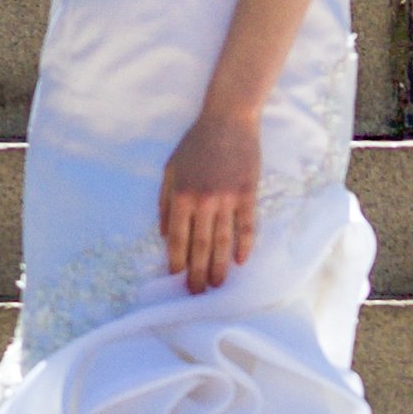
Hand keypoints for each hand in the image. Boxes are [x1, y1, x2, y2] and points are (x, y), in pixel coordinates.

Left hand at [160, 105, 261, 295]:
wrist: (228, 120)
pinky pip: (246, 226)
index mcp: (181, 196)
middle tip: (197, 293)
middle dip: (197, 273)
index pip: (178, 238)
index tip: (177, 277)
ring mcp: (227, 199)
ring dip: (219, 266)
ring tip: (217, 285)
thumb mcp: (170, 169)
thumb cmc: (196, 144)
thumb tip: (165, 235)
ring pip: (223, 241)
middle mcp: (204, 201)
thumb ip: (165, 202)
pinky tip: (241, 262)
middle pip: (200, 246)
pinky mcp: (248, 194)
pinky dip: (244, 245)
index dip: (177, 261)